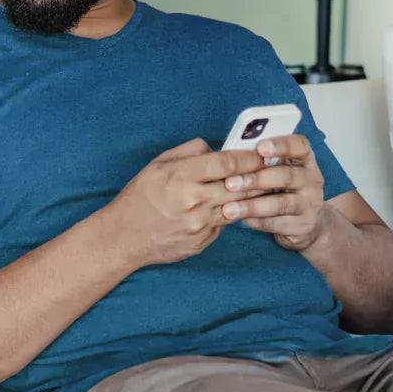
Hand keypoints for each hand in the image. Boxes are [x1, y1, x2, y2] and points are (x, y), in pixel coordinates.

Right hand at [101, 138, 267, 268]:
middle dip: (257, 177)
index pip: (227, 163)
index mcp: (182, 176)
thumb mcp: (158, 164)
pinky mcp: (202, 241)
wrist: (124, 237)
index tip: (261, 154)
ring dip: (248, 197)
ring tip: (255, 188)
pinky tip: (223, 208)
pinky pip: (223, 224)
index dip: (250, 157)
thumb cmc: (140, 197)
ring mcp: (199, 225)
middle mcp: (193, 201)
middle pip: (240, 186)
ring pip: (237, 206)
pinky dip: (225, 214)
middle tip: (269, 170)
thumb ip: (190, 151)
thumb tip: (217, 149)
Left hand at [216, 134, 329, 251]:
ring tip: (229, 209)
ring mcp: (310, 203)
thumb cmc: (281, 188)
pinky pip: (277, 223)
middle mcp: (311, 179)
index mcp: (304, 159)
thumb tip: (229, 158)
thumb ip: (261, 161)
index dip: (281, 145)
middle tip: (229, 183)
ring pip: (281, 203)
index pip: (299, 146)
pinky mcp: (303, 225)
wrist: (303, 222)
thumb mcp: (277, 170)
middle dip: (255, 179)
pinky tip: (241, 220)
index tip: (259, 148)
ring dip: (252, 206)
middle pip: (286, 176)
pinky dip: (256, 221)